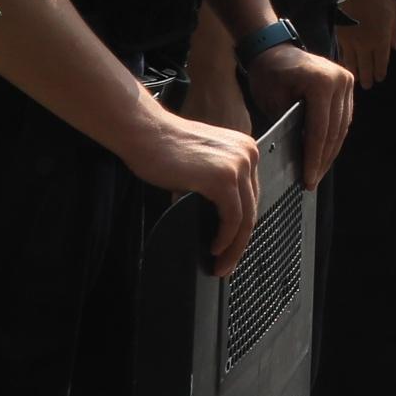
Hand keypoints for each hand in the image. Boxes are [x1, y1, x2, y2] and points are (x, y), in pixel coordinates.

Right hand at [110, 90, 259, 270]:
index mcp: (244, 150)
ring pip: (245, 217)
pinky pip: (232, 218)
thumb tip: (220, 223)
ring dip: (234, 246)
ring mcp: (238, 165)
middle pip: (251, 208)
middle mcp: (248, 154)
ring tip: (221, 264)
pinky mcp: (224, 177)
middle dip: (240, 242)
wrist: (143, 132)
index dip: (242, 226)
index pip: (250, 196)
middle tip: (227, 264)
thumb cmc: (162, 148)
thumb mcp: (200, 165)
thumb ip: (216, 184)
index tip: (233, 247)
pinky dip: (225, 238)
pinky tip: (215, 248)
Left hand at [249, 40, 356, 184]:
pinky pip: (343, 119)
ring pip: (341, 128)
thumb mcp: (273, 102)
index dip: (313, 158)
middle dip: (322, 160)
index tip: (308, 179)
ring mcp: (347, 82)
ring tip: (317, 173)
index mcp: (321, 83)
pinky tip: (323, 155)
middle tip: (312, 182)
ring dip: (330, 152)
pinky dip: (333, 138)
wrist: (273, 50)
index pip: (319, 130)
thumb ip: (290, 127)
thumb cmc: (268, 74)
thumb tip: (299, 159)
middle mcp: (340, 81)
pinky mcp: (347, 86)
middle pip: (334, 132)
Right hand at [342, 0, 395, 85]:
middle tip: (368, 86)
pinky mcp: (340, 36)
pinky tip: (345, 66)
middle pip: (367, 66)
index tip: (380, 78)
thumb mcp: (394, 11)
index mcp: (381, 38)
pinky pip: (343, 54)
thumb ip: (395, 31)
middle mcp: (366, 44)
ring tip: (356, 81)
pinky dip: (345, 62)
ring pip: (353, 63)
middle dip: (368, 77)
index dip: (381, 71)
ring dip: (355, 73)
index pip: (381, 61)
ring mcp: (351, 41)